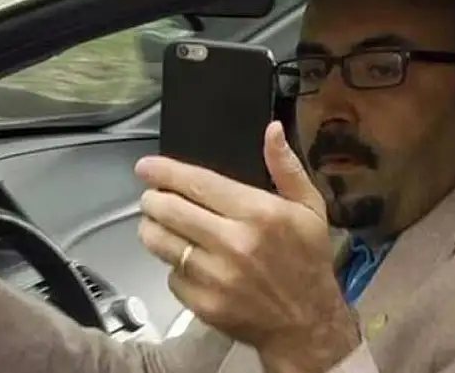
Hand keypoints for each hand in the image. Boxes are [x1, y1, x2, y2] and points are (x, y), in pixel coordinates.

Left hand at [136, 121, 358, 371]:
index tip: (145, 167)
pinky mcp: (203, 304)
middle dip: (152, 199)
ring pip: (160, 242)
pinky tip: (186, 262)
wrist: (307, 324)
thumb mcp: (309, 208)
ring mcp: (215, 276)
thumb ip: (286, 167)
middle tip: (151, 198)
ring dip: (152, 228)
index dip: (164, 172)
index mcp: (259, 213)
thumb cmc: (307, 261)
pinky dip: (173, 266)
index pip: (197, 183)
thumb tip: (271, 129)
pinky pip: (170, 275)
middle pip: (169, 210)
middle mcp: (233, 243)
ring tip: (158, 224)